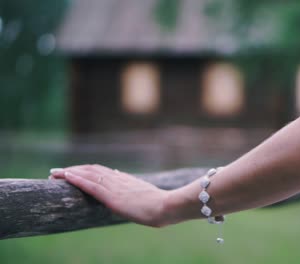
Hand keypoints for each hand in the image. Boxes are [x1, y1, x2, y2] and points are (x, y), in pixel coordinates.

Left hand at [49, 164, 169, 227]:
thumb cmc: (161, 204)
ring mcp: (114, 187)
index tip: (74, 171)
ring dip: (69, 172)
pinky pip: (90, 184)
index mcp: (126, 180)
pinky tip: (65, 176)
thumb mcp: (146, 193)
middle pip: (92, 169)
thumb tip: (122, 175)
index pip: (102, 171)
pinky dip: (76, 179)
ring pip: (88, 174)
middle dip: (74, 169)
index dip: (86, 170)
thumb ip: (133, 186)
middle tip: (57, 171)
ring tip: (54, 173)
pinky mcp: (111, 196)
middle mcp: (118, 180)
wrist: (166, 206)